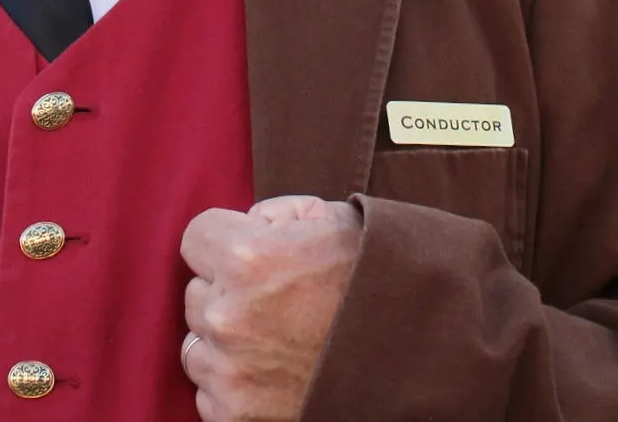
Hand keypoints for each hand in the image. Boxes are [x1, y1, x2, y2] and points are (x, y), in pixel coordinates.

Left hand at [179, 196, 364, 421]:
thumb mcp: (336, 221)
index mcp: (248, 258)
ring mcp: (230, 372)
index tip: (251, 254)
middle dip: (227, 293)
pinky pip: (209, 393)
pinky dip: (236, 386)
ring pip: (196, 345)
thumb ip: (281, 215)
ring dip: (226, 343)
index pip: (196, 238)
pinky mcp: (235, 415)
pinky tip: (277, 375)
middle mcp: (228, 316)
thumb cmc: (380, 284)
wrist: (422, 361)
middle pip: (196, 293)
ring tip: (279, 341)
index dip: (226, 241)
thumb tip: (250, 224)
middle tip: (278, 302)